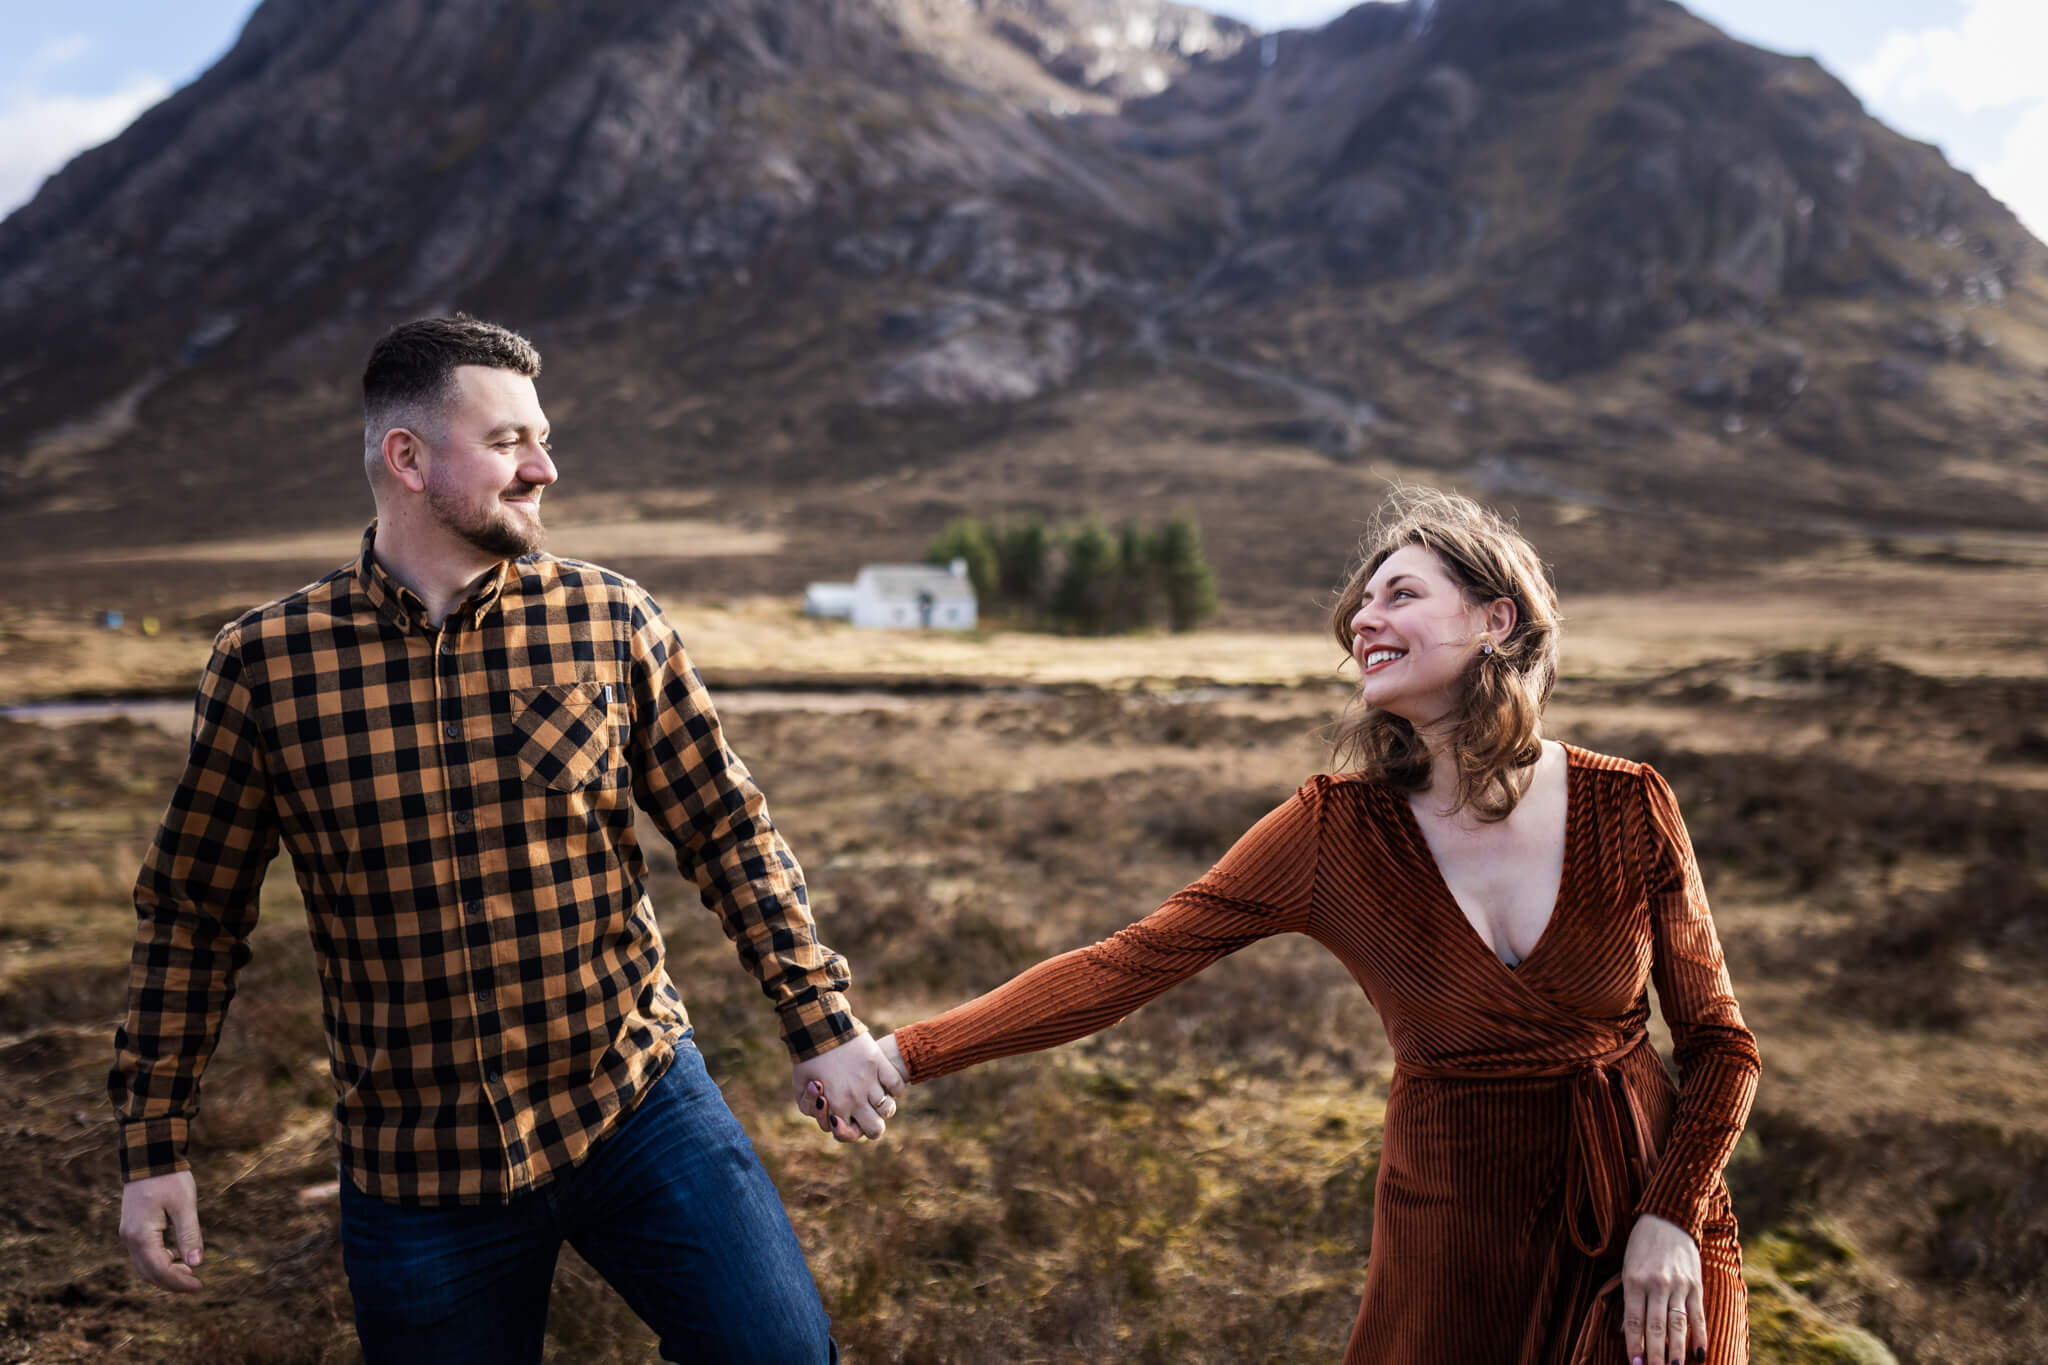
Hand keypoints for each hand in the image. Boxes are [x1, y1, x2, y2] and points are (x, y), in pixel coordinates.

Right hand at [119, 1170, 204, 1292]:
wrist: (149, 1157)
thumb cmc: (169, 1178)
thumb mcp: (184, 1205)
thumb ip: (189, 1235)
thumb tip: (197, 1264)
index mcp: (141, 1235)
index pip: (159, 1270)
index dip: (179, 1281)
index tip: (199, 1286)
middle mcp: (129, 1239)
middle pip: (149, 1273)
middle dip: (172, 1282)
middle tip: (196, 1284)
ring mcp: (127, 1234)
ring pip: (144, 1266)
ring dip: (164, 1273)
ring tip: (189, 1273)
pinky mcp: (131, 1229)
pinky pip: (142, 1255)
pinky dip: (158, 1262)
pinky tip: (176, 1258)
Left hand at [791, 1032, 905, 1142]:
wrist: (819, 1027)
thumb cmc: (807, 1058)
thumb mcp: (800, 1087)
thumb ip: (810, 1108)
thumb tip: (828, 1116)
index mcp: (836, 1105)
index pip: (852, 1135)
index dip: (849, 1131)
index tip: (842, 1119)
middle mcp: (856, 1097)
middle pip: (876, 1130)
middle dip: (871, 1126)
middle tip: (865, 1114)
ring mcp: (870, 1080)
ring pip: (888, 1109)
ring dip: (882, 1107)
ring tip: (875, 1097)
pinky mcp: (879, 1063)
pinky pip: (897, 1085)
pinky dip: (894, 1089)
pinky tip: (884, 1084)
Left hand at [1620, 1213, 1706, 1364]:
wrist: (1668, 1219)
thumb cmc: (1642, 1246)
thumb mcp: (1627, 1268)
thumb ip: (1628, 1300)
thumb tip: (1625, 1332)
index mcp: (1634, 1280)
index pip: (1634, 1320)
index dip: (1634, 1345)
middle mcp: (1656, 1284)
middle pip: (1656, 1327)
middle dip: (1655, 1355)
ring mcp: (1678, 1285)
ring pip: (1677, 1325)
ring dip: (1676, 1351)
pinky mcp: (1695, 1284)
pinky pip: (1697, 1315)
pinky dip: (1699, 1336)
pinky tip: (1699, 1354)